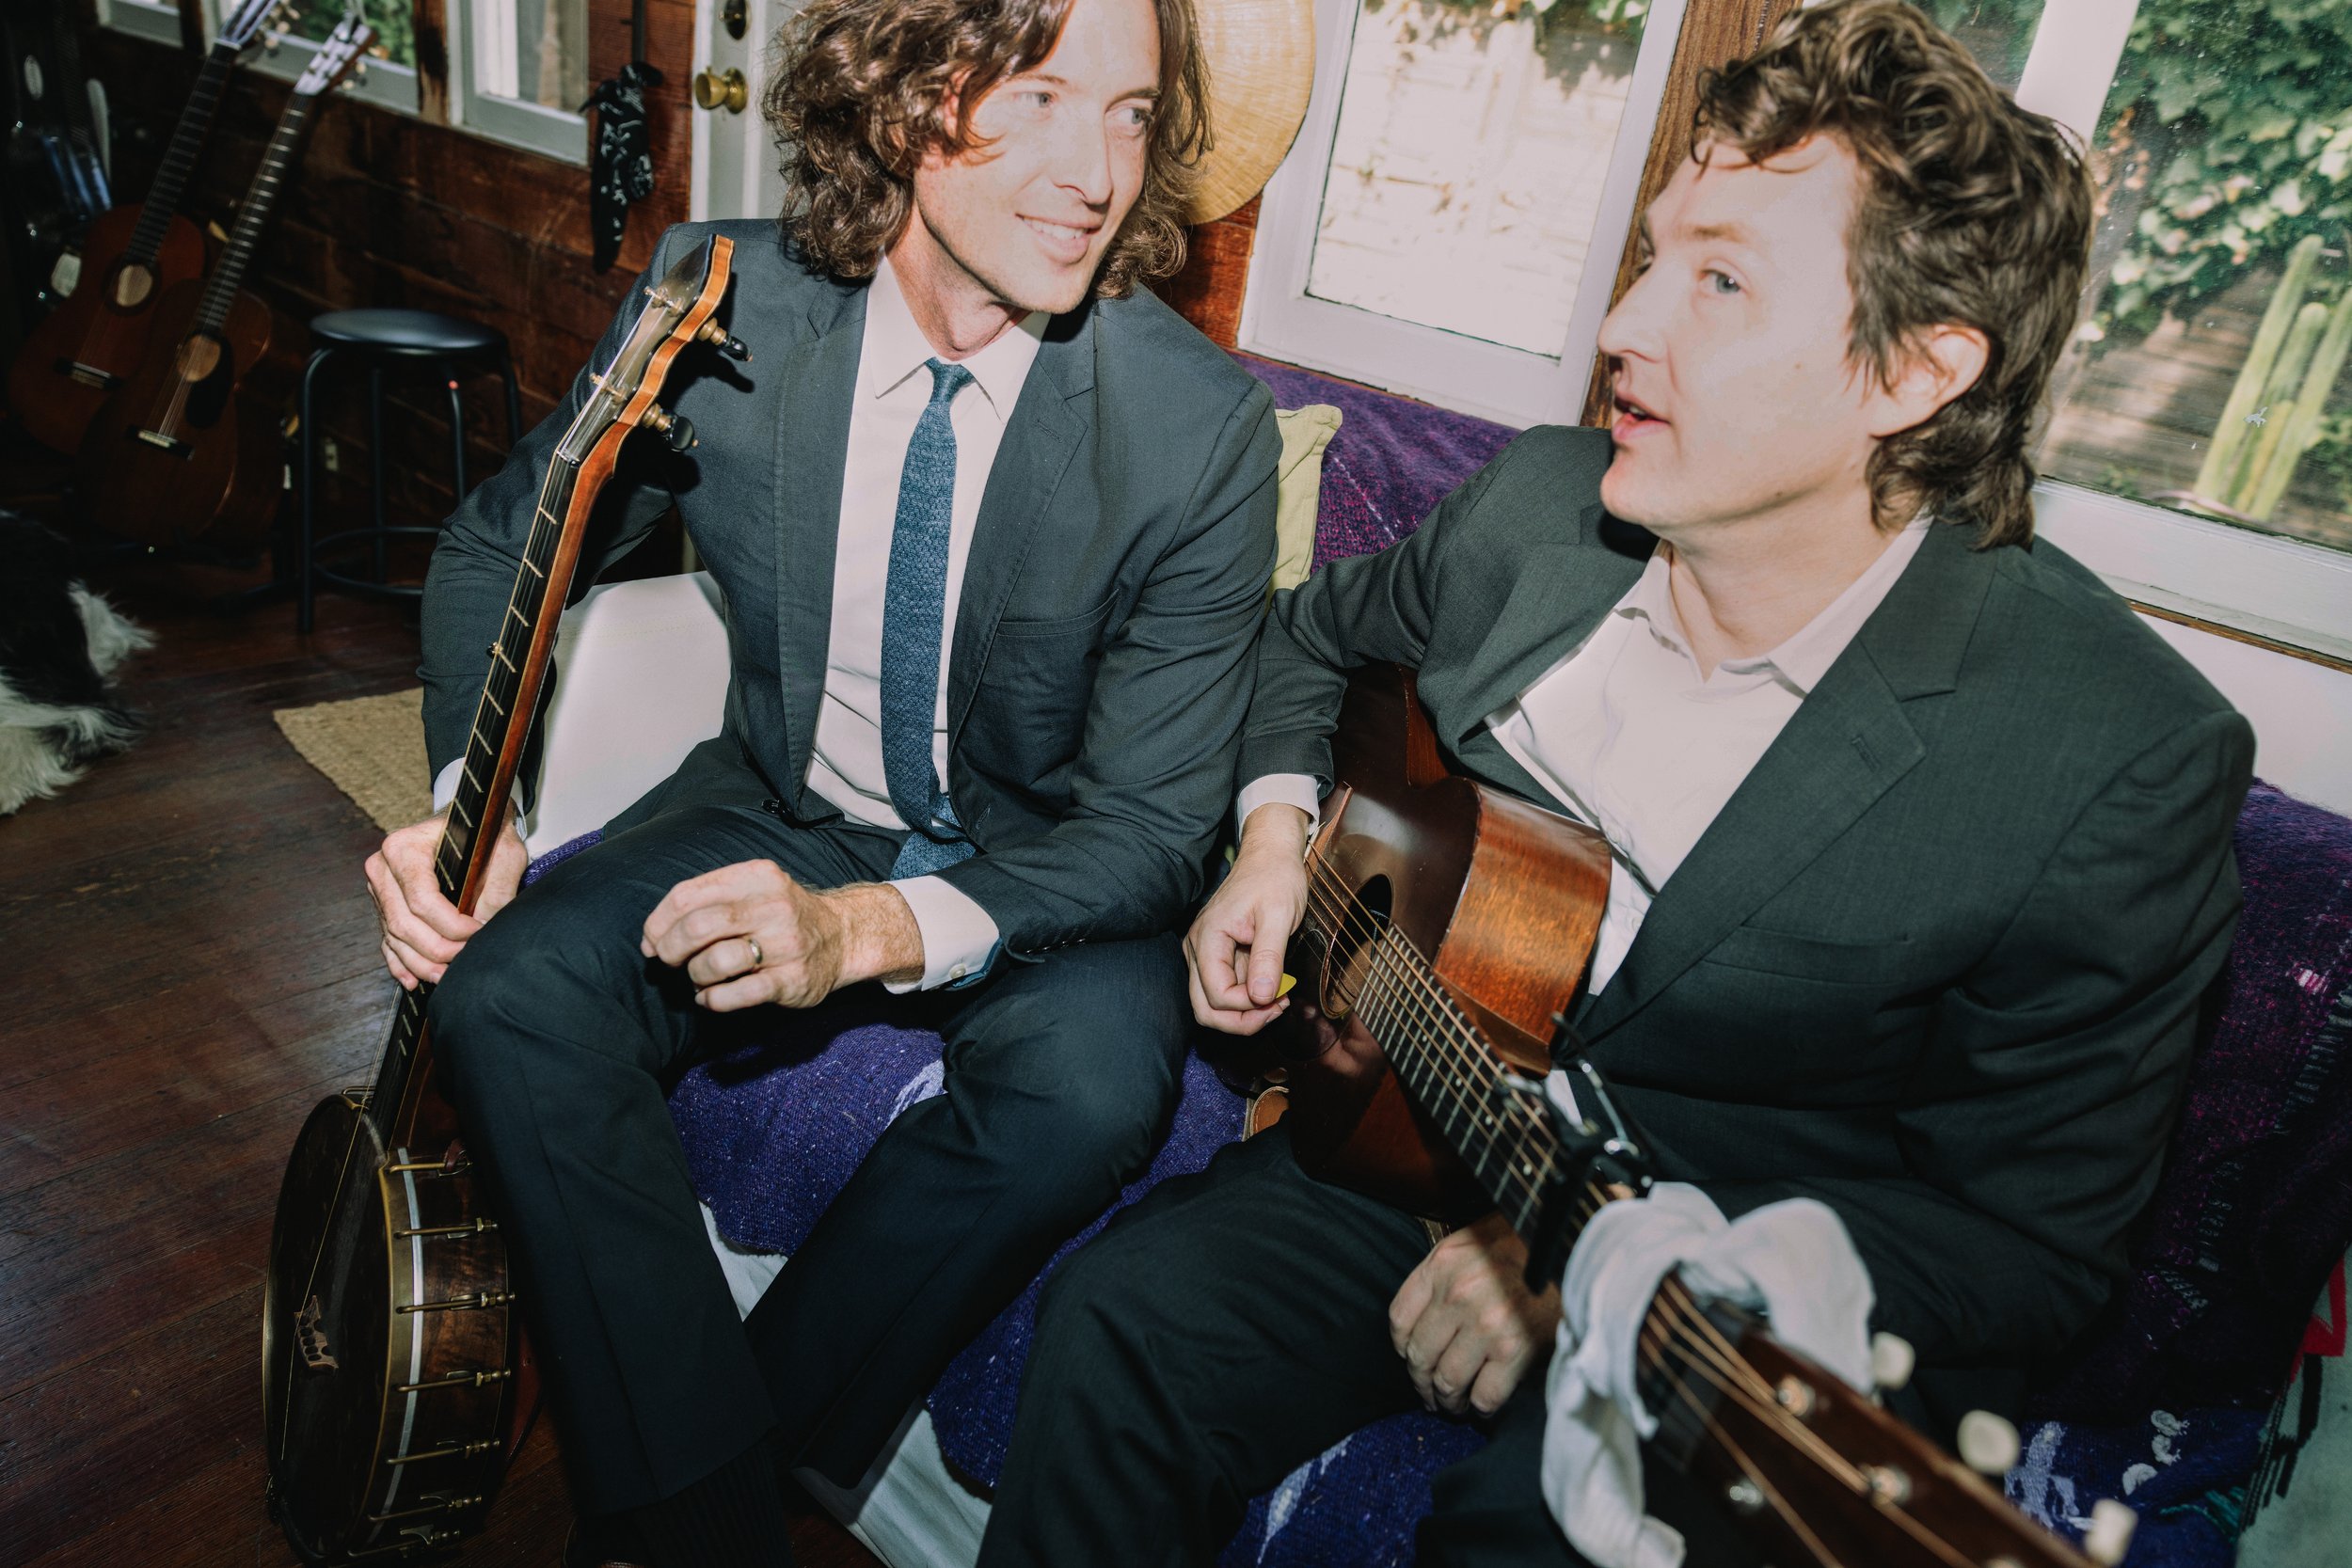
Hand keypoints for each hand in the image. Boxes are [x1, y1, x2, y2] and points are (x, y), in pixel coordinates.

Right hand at [366, 807, 526, 989]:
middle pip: (404, 923)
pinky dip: (400, 964)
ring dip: (420, 963)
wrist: (470, 823)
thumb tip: (485, 927)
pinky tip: (414, 981)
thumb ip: (498, 888)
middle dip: (437, 949)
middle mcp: (382, 868)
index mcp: (403, 848)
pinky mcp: (384, 907)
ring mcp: (379, 890)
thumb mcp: (505, 851)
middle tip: (467, 959)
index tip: (478, 933)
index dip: (451, 926)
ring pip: (394, 937)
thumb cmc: (486, 834)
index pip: (422, 900)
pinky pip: (387, 942)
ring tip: (446, 978)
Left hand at [640, 861, 922, 1008]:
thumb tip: (651, 939)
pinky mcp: (793, 980)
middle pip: (698, 926)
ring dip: (695, 975)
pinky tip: (711, 997)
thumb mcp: (751, 889)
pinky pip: (737, 994)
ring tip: (699, 978)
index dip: (658, 921)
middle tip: (669, 961)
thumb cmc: (780, 915)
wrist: (842, 935)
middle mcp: (773, 906)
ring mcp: (786, 944)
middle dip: (670, 949)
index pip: (687, 894)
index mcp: (756, 876)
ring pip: (715, 961)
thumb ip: (704, 902)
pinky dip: (713, 1000)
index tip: (652, 940)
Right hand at [1186, 803, 1310, 1034]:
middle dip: (1242, 1020)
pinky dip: (1246, 999)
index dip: (1249, 1006)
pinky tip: (1271, 988)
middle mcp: (1197, 949)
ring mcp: (1204, 953)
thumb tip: (1263, 996)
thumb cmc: (1274, 879)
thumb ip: (1269, 956)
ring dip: (1243, 1014)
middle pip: (1206, 1009)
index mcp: (1208, 938)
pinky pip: (1223, 990)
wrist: (1269, 856)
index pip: (1217, 995)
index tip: (1281, 995)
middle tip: (1277, 1009)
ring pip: (1211, 1005)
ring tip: (1277, 1000)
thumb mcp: (1280, 916)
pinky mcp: (1216, 956)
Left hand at [1389, 1212, 1561, 1416]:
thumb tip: (1429, 1315)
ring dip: (1449, 1401)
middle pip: (1419, 1356)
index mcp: (1442, 1263)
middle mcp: (1457, 1294)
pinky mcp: (1514, 1350)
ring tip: (1455, 1404)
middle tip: (1431, 1393)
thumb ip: (1446, 1271)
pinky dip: (1481, 1407)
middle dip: (1422, 1382)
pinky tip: (1483, 1404)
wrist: (1578, 1246)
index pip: (1399, 1319)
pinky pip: (1485, 1395)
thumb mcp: (1474, 1240)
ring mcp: (1484, 1324)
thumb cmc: (1527, 1243)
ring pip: (1448, 1381)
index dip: (1402, 1348)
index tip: (1412, 1358)